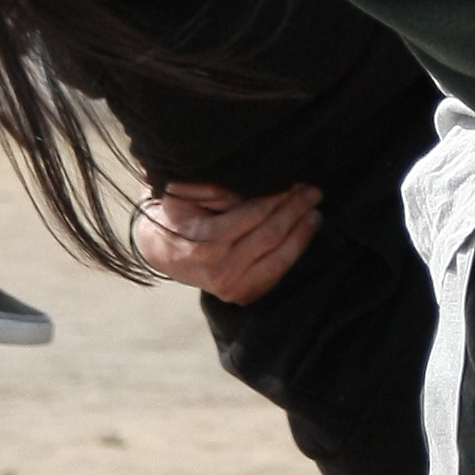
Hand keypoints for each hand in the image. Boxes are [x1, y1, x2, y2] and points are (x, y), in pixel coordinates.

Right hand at [131, 177, 321, 304]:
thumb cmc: (175, 213)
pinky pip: (276, 274)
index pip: (253, 215)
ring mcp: (231, 288)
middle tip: (313, 190)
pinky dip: (294, 252)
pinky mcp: (241, 296)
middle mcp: (219, 270)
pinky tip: (304, 232)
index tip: (295, 178)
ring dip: (302, 232)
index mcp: (204, 242)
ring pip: (279, 258)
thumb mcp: (185, 192)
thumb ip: (219, 188)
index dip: (278, 196)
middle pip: (270, 235)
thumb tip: (259, 183)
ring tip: (315, 211)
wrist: (160, 249)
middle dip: (295, 209)